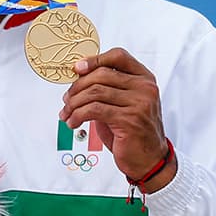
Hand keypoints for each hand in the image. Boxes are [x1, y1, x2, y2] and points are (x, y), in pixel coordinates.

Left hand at [59, 47, 175, 192]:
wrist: (148, 159)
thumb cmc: (132, 131)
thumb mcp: (122, 103)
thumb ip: (108, 88)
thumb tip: (78, 77)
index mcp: (144, 78)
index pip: (118, 56)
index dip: (95, 59)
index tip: (77, 68)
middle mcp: (144, 88)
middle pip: (102, 74)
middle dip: (77, 86)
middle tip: (66, 99)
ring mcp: (139, 103)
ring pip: (95, 92)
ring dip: (74, 104)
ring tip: (67, 114)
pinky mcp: (129, 120)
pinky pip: (93, 110)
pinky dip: (77, 115)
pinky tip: (73, 123)